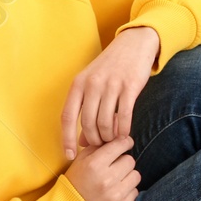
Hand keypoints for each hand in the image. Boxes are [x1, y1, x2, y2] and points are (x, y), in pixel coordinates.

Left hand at [62, 26, 159, 159]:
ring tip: (113, 139)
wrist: (134, 44)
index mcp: (78, 83)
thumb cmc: (111, 67)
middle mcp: (92, 84)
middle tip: (101, 144)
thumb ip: (85, 109)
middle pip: (87, 123)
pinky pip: (124, 116)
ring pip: (105, 122)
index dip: (66, 139)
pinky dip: (123, 130)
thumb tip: (81, 141)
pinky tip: (125, 134)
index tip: (70, 156)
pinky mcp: (130, 87)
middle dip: (94, 140)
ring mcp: (111, 85)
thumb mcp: (92, 83)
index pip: (67, 117)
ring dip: (109, 137)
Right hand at [65, 135, 139, 200]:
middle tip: (115, 167)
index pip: (120, 145)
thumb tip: (117, 137)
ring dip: (128, 176)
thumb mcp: (80, 160)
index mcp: (94, 164)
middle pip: (130, 160)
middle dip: (123, 162)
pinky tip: (116, 192)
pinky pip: (135, 192)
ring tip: (116, 180)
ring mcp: (115, 195)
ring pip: (136, 175)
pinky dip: (128, 191)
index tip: (125, 144)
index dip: (125, 142)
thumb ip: (98, 146)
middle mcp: (106, 179)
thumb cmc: (75, 182)